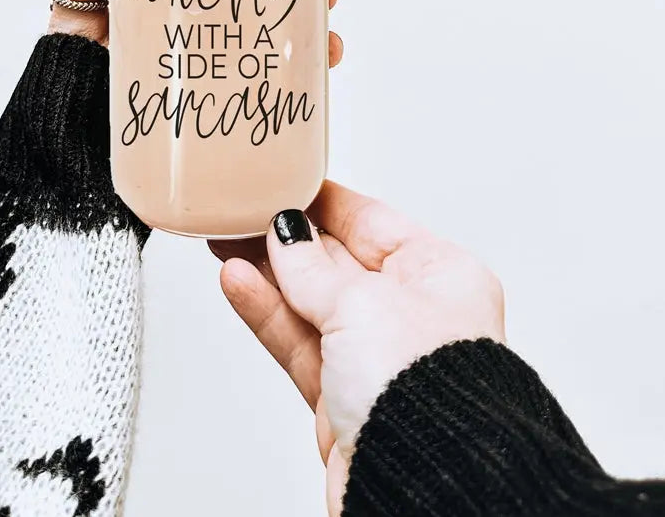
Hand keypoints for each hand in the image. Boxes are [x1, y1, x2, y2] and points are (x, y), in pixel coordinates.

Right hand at [210, 184, 505, 514]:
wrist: (421, 483)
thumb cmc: (428, 390)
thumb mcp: (361, 304)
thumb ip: (312, 268)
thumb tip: (286, 233)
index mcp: (439, 275)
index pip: (372, 221)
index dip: (323, 202)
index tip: (283, 181)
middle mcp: (411, 313)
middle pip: (336, 259)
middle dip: (287, 237)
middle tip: (241, 211)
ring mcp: (375, 357)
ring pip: (309, 301)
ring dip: (267, 273)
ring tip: (225, 241)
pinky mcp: (343, 397)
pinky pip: (297, 341)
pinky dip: (266, 312)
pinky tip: (237, 283)